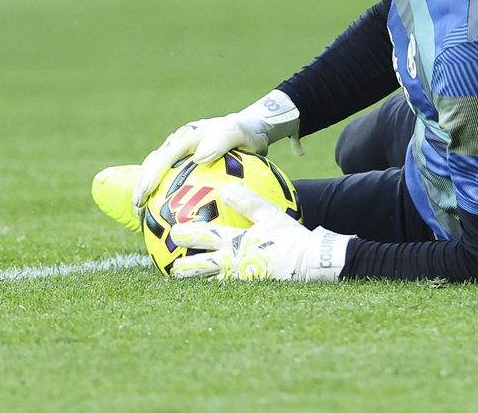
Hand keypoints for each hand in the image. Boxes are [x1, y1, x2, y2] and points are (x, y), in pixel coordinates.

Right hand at [131, 90, 301, 208]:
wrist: (249, 129)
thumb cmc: (244, 133)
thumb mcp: (238, 132)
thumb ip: (221, 140)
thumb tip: (199, 157)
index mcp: (187, 136)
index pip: (164, 156)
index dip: (151, 175)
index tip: (144, 193)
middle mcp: (178, 144)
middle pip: (154, 165)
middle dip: (142, 186)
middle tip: (138, 208)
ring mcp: (180, 155)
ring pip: (157, 172)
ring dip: (147, 191)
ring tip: (142, 215)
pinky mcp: (185, 164)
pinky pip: (170, 180)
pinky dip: (163, 196)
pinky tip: (162, 217)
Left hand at [169, 184, 349, 281]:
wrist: (308, 263)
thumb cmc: (289, 237)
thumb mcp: (270, 214)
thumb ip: (247, 202)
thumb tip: (228, 188)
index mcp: (236, 242)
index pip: (206, 236)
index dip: (187, 234)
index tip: (172, 232)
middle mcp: (233, 261)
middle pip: (201, 265)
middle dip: (183, 265)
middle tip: (168, 265)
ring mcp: (240, 278)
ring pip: (212, 280)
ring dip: (196, 280)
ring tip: (183, 282)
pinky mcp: (250, 288)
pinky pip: (228, 288)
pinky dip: (216, 286)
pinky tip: (210, 288)